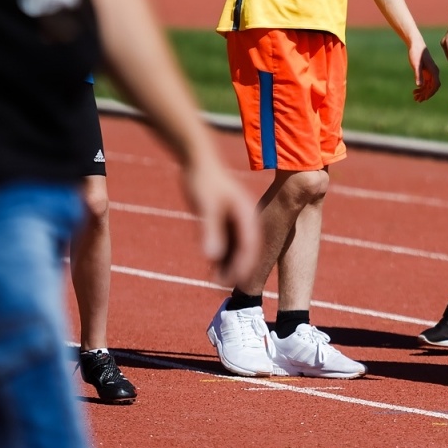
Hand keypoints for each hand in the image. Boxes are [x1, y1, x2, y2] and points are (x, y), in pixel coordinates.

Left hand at [180, 157, 258, 285]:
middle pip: (246, 250)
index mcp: (247, 214)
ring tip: (215, 283)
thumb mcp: (205, 206)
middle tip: (222, 287)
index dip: (244, 266)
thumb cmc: (202, 180)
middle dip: (237, 269)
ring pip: (236, 248)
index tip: (234, 282)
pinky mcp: (225, 219)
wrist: (196, 160)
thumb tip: (212, 257)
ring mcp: (235, 219)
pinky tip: (210, 268)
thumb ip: (209, 231)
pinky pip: (226, 242)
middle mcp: (245, 219)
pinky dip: (220, 256)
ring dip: (228, 265)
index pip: (250, 246)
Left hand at [410, 42, 440, 101]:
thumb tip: (419, 86)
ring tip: (415, 98)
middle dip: (425, 95)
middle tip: (417, 100)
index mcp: (434, 71)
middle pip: (432, 87)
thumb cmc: (416, 53)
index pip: (435, 85)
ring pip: (428, 86)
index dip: (430, 93)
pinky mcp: (426, 72)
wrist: (416, 45)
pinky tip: (415, 91)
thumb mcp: (416, 64)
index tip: (424, 98)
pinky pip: (425, 83)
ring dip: (423, 93)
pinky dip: (421, 88)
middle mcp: (434, 73)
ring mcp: (430, 73)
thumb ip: (418, 75)